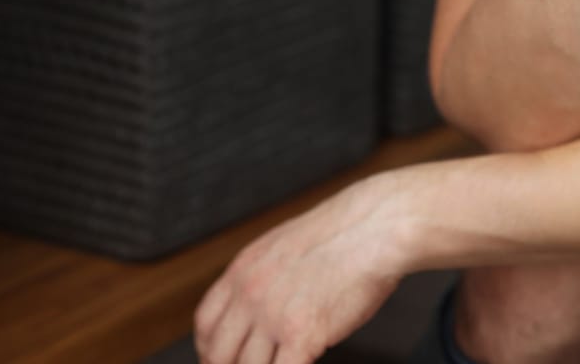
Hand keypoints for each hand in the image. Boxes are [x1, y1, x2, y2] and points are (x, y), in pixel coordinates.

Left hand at [193, 178, 408, 363]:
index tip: (218, 358)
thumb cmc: (343, 236)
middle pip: (219, 352)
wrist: (374, 228)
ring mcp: (273, 317)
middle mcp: (250, 294)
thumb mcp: (283, 247)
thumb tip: (261, 309)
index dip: (208, 347)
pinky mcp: (302, 335)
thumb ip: (264, 278)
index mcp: (243, 270)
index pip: (205, 322)